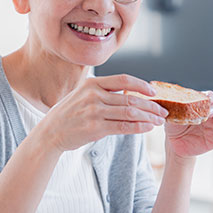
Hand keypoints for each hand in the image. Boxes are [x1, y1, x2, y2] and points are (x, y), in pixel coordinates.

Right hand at [38, 74, 169, 152]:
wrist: (50, 133)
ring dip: (148, 117)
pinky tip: (147, 128)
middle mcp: (93, 95)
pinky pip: (123, 126)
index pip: (123, 80)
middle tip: (162, 110)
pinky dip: (138, 127)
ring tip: (159, 121)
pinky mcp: (95, 128)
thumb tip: (128, 92)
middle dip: (151, 105)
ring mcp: (94, 111)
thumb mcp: (81, 95)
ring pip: (130, 112)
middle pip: (130, 97)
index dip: (142, 85)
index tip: (154, 91)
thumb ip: (102, 92)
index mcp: (92, 83)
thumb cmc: (68, 115)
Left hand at [164, 91, 212, 158]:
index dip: (210, 97)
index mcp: (201, 106)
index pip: (210, 97)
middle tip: (210, 111)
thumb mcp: (171, 116)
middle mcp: (210, 115)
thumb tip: (165, 101)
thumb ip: (172, 108)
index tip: (207, 98)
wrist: (174, 144)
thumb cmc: (174, 126)